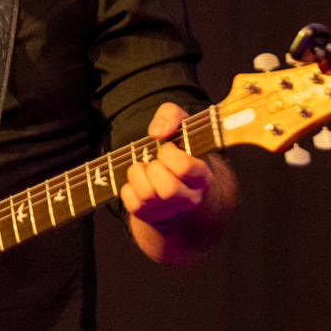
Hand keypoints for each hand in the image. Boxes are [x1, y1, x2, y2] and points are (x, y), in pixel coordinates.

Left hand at [120, 102, 213, 229]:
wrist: (177, 179)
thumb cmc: (179, 149)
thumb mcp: (181, 125)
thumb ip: (171, 116)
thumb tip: (156, 131)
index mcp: (202, 176)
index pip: (185, 168)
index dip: (169, 154)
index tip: (167, 148)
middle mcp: (190, 198)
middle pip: (168, 188)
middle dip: (154, 168)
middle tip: (155, 160)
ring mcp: (169, 209)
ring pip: (148, 195)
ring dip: (138, 175)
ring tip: (144, 168)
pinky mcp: (149, 215)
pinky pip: (132, 203)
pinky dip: (128, 188)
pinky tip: (137, 182)